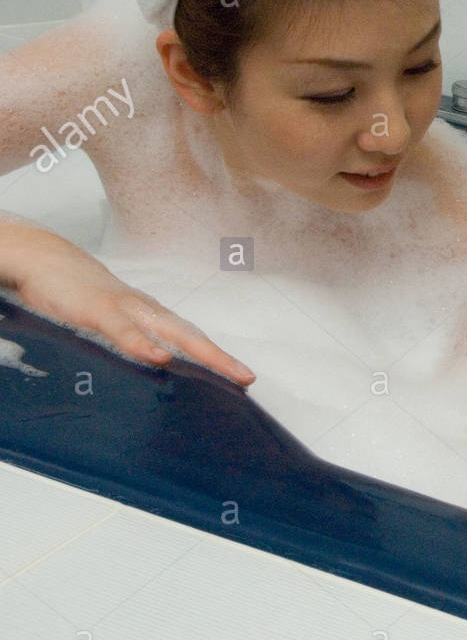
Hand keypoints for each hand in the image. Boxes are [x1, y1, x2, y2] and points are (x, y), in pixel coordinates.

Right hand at [9, 229, 254, 385]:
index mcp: (152, 318)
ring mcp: (125, 309)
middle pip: (192, 337)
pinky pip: (123, 330)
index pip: (193, 340)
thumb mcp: (113, 323)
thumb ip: (135, 341)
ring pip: (169, 332)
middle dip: (221, 358)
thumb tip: (156, 367)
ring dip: (198, 350)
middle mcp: (147, 312)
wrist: (47, 260)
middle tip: (247, 378)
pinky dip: (142, 343)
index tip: (245, 379)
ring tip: (224, 370)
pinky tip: (158, 357)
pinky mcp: (97, 310)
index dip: (218, 359)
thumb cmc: (84, 296)